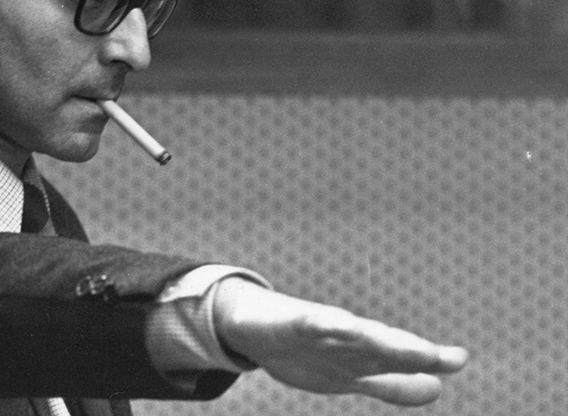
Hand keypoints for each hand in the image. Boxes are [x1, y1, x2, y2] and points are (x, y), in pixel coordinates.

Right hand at [213, 278, 468, 405]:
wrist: (252, 327)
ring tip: (404, 345)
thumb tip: (437, 389)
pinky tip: (338, 323)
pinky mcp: (291, 322)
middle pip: (381, 345)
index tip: (458, 358)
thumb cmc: (307, 349)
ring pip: (350, 334)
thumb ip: (394, 383)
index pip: (400, 358)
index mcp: (364, 354)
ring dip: (376, 339)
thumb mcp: (354, 374)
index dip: (428, 359)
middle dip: (408, 351)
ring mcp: (319, 329)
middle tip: (438, 357)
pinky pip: (308, 322)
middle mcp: (347, 338)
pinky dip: (323, 323)